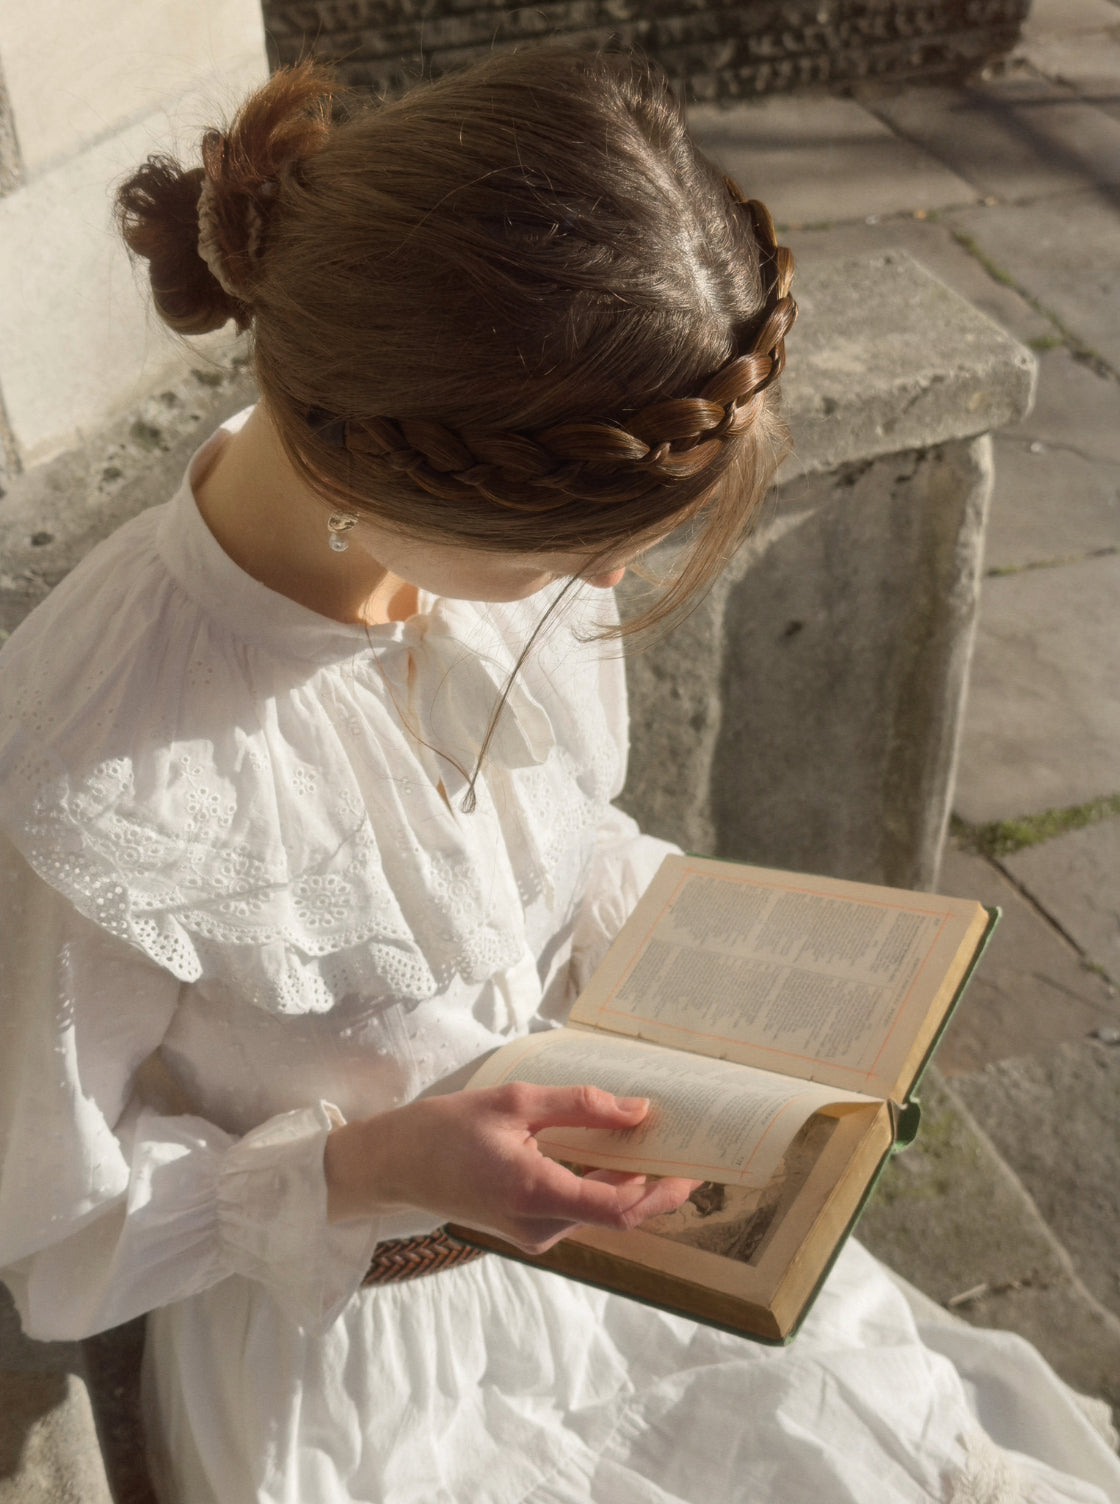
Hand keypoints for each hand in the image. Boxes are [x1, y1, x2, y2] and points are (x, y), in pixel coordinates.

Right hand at [324, 1082, 699, 1253]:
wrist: (396, 1166)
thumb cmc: (446, 1129)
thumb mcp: (514, 1101)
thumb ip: (579, 1107)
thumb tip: (638, 1111)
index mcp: (534, 1192)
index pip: (619, 1210)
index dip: (664, 1191)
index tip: (694, 1165)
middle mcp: (540, 1226)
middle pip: (619, 1213)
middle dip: (658, 1181)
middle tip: (687, 1141)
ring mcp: (536, 1235)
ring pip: (602, 1213)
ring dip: (632, 1181)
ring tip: (655, 1138)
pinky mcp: (531, 1230)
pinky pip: (582, 1210)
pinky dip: (605, 1185)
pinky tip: (614, 1152)